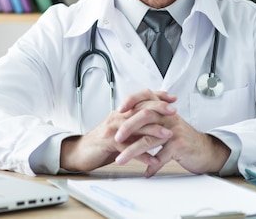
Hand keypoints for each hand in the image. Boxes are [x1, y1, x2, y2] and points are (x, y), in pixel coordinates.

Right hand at [59, 89, 175, 171]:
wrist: (81, 151)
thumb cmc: (104, 141)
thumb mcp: (122, 129)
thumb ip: (136, 124)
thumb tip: (155, 121)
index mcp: (122, 112)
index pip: (142, 99)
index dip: (158, 97)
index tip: (173, 98)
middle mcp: (118, 116)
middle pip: (140, 108)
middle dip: (159, 108)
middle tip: (174, 112)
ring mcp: (112, 128)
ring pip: (135, 126)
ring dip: (153, 130)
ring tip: (168, 135)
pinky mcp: (108, 142)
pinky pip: (126, 147)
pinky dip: (141, 154)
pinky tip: (151, 159)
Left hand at [115, 90, 230, 176]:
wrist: (206, 150)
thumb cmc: (183, 138)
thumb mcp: (167, 123)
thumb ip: (151, 119)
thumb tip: (128, 120)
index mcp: (164, 109)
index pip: (146, 97)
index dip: (131, 100)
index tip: (118, 110)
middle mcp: (169, 117)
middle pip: (145, 116)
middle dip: (127, 128)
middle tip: (115, 138)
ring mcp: (175, 131)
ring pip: (149, 139)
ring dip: (132, 151)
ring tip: (121, 160)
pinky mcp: (179, 145)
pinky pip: (161, 157)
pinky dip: (151, 166)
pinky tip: (145, 172)